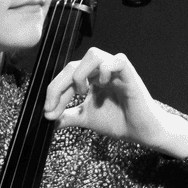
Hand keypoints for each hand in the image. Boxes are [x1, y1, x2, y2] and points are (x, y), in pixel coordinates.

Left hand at [43, 47, 187, 158]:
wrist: (141, 132)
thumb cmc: (118, 121)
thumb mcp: (85, 119)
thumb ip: (67, 116)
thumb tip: (46, 118)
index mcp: (90, 78)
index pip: (65, 76)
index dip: (53, 92)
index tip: (47, 112)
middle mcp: (100, 71)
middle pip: (72, 65)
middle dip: (58, 86)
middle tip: (53, 108)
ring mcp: (115, 71)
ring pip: (93, 54)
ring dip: (81, 73)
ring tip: (82, 92)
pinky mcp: (130, 75)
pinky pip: (118, 60)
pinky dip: (106, 70)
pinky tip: (103, 85)